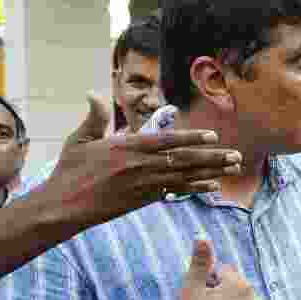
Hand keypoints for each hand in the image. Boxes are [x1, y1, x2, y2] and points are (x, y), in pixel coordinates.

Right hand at [40, 93, 243, 226]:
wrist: (63, 206)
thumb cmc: (69, 171)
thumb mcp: (79, 139)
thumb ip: (94, 117)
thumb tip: (93, 93)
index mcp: (127, 147)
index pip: (167, 141)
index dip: (192, 138)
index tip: (213, 135)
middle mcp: (140, 166)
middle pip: (184, 160)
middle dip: (213, 157)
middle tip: (236, 155)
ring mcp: (144, 184)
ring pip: (185, 176)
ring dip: (212, 172)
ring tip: (233, 168)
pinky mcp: (144, 200)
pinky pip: (176, 192)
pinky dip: (196, 188)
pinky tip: (214, 186)